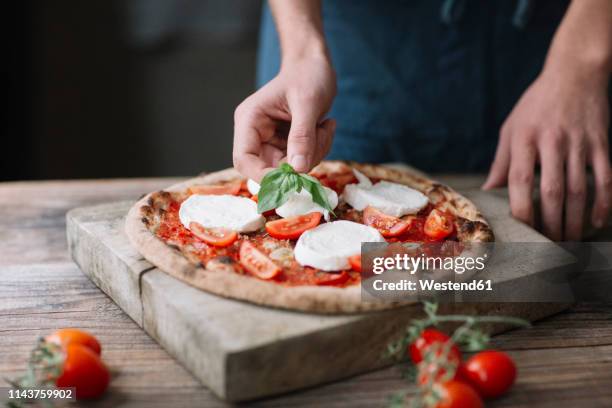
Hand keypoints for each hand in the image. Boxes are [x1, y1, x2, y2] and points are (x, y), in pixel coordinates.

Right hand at [233, 55, 336, 180]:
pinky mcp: (287, 145)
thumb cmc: (307, 75)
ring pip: (290, 168)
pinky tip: (325, 128)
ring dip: (314, 154)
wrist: (315, 65)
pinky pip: (302, 161)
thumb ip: (302, 136)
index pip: (244, 160)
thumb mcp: (307, 103)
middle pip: (270, 169)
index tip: (292, 178)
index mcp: (250, 121)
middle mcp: (256, 134)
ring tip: (324, 127)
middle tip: (320, 138)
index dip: (263, 175)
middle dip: (299, 161)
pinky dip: (318, 150)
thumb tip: (298, 169)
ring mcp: (272, 141)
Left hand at [483, 65, 610, 240]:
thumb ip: (501, 162)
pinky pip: (605, 179)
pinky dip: (602, 204)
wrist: (575, 73)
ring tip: (568, 240)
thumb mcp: (511, 129)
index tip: (521, 230)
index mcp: (524, 138)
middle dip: (551, 223)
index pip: (520, 180)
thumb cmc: (536, 105)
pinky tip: (595, 222)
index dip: (521, 208)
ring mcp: (579, 143)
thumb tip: (488, 192)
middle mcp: (552, 141)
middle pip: (552, 191)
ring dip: (574, 220)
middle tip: (547, 244)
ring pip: (579, 190)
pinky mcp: (601, 143)